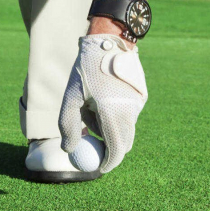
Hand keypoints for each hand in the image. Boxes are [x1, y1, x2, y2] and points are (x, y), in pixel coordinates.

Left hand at [58, 34, 147, 172]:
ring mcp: (138, 104)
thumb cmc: (86, 70)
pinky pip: (128, 116)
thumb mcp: (71, 97)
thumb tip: (70, 150)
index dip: (109, 162)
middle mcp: (130, 111)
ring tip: (91, 109)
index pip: (116, 149)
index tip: (99, 168)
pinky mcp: (141, 97)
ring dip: (110, 129)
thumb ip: (68, 126)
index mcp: (113, 113)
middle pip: (124, 142)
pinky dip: (115, 116)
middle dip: (109, 148)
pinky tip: (102, 98)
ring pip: (125, 128)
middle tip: (93, 147)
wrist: (109, 41)